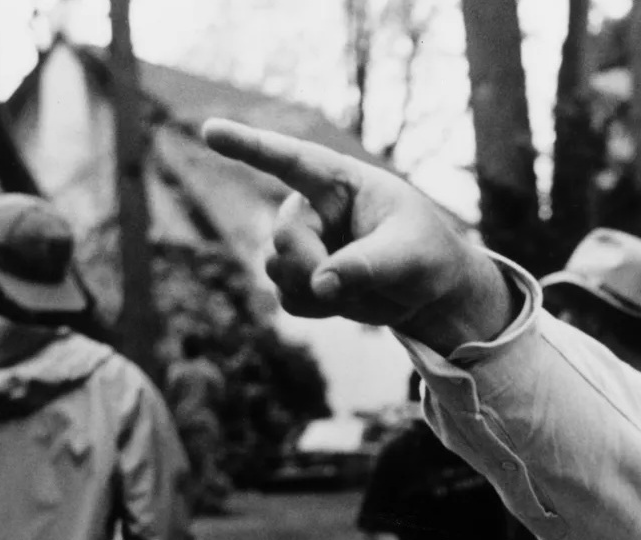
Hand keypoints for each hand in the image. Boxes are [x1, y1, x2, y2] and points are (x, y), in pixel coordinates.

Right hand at [202, 119, 515, 353]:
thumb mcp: (409, 255)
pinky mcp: (302, 279)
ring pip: (276, 267)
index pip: (290, 159)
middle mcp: (314, 208)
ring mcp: (305, 244)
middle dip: (308, 263)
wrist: (430, 292)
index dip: (249, 145)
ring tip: (357, 286)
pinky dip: (315, 308)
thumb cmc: (427, 255)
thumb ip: (366, 265)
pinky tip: (345, 300)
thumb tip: (321, 284)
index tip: (210, 130)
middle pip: (283, 234)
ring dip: (313, 288)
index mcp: (340, 182)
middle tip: (343, 281)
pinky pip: (287, 298)